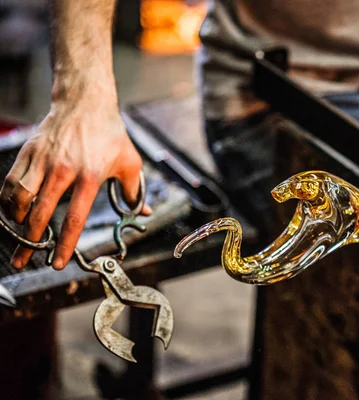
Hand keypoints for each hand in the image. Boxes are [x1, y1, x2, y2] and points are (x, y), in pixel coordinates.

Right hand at [0, 93, 150, 269]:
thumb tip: (142, 213)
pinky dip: (7, 200)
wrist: (86, 103)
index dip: (65, 244)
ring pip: (20, 198)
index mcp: (89, 176)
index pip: (74, 218)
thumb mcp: (130, 162)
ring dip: (17, 221)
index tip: (58, 262)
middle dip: (31, 242)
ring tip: (19, 234)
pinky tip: (12, 212)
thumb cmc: (110, 133)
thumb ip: (134, 191)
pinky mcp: (29, 153)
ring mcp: (43, 160)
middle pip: (40, 214)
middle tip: (26, 259)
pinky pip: (10, 182)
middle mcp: (63, 170)